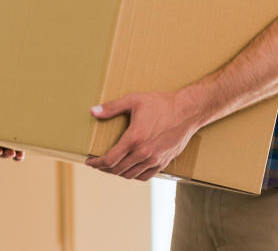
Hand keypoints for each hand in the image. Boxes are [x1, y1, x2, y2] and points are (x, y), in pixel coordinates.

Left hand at [84, 90, 198, 180]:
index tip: (89, 161)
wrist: (187, 110)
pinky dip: (134, 175)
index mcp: (134, 138)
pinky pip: (144, 176)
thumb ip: (112, 107)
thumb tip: (93, 111)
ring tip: (112, 166)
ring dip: (118, 173)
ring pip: (129, 175)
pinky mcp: (164, 162)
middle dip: (104, 168)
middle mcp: (143, 152)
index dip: (96, 163)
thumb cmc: (161, 103)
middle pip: (117, 170)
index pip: (109, 160)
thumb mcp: (134, 100)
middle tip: (98, 163)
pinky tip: (130, 169)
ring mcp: (154, 159)